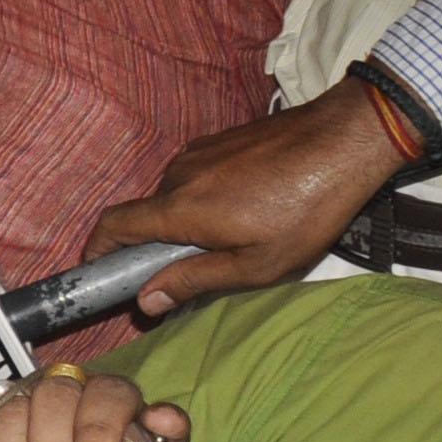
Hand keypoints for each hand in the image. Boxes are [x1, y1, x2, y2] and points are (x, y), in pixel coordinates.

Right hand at [92, 80, 397, 313]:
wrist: (345, 140)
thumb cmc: (307, 210)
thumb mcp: (258, 264)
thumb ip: (196, 280)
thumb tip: (145, 301)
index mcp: (179, 209)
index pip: (113, 227)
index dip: (96, 251)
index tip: (98, 272)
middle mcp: (177, 176)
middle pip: (147, 215)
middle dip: (158, 244)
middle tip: (196, 267)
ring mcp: (198, 153)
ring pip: (175, 195)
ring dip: (187, 219)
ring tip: (235, 235)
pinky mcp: (221, 140)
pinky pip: (197, 176)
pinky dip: (206, 197)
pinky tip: (250, 206)